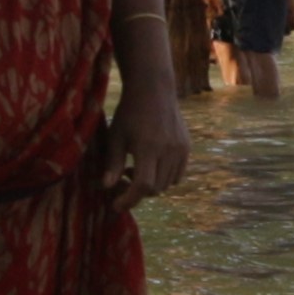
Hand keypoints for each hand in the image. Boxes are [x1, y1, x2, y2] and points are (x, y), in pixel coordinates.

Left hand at [102, 84, 189, 210]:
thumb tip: (107, 187)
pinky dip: (165, 177)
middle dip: (137, 192)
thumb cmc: (129, 111)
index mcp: (148, 148)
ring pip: (167, 184)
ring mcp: (180, 149)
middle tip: (122, 183)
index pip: (143, 186)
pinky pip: (178, 174)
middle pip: (156, 188)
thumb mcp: (115, 136)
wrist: (153, 89)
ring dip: (151, 185)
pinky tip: (152, 165)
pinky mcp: (186, 147)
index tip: (116, 205)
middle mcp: (168, 151)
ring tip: (135, 169)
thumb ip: (113, 163)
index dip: (129, 200)